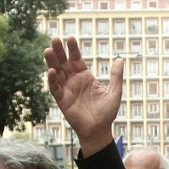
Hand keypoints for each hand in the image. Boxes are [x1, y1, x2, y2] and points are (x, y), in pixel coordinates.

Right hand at [44, 36, 122, 155]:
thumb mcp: (114, 93)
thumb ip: (116, 76)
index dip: (73, 49)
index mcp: (85, 77)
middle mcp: (74, 81)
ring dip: (52, 62)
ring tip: (48, 50)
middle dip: (59, 51)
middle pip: (64, 62)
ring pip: (56, 72)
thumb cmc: (107, 113)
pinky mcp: (62, 100)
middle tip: (55, 38)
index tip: (70, 38)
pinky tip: (51, 71)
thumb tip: (120, 59)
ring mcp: (67, 89)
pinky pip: (55, 88)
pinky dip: (52, 80)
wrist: (99, 131)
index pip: (77, 59)